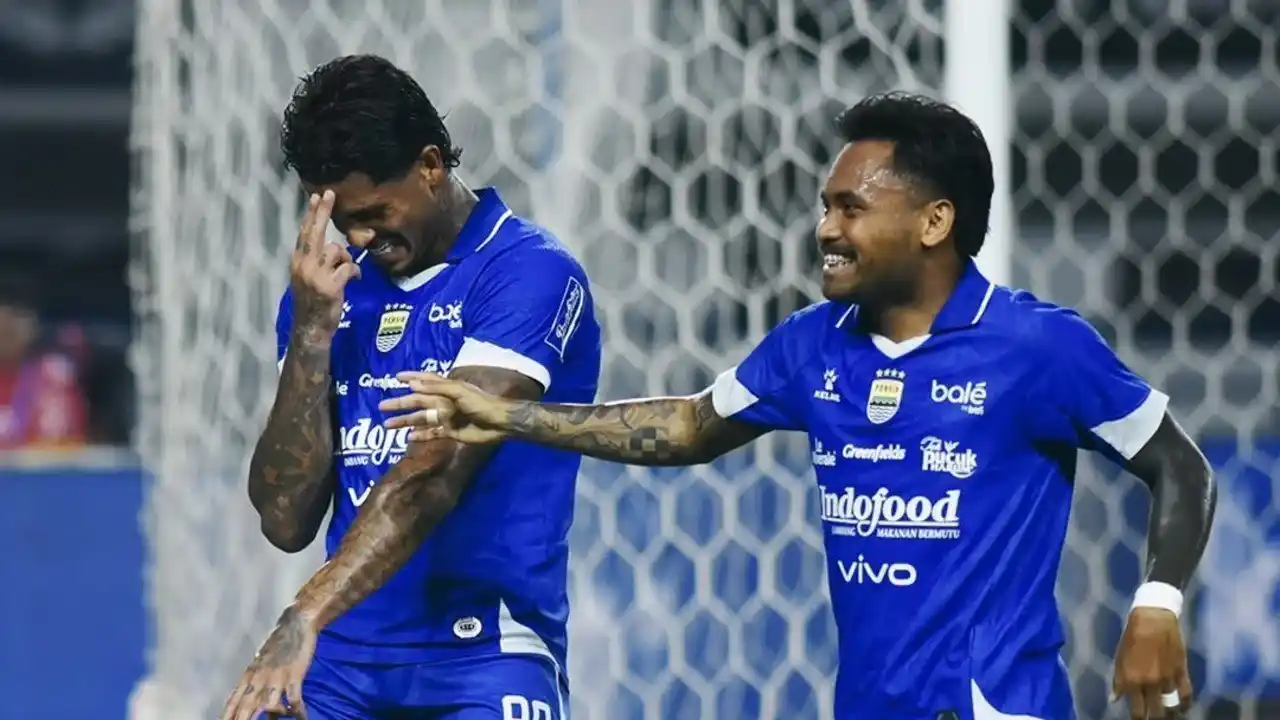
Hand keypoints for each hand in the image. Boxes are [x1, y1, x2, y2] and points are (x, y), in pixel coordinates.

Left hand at [221, 607, 316, 719]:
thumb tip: (263, 710)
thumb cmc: (278, 645)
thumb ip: (260, 688)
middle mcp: (259, 678)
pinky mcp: (294, 675)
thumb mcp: (263, 666)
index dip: (227, 714)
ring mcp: (276, 677)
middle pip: (246, 706)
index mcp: (249, 675)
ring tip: (283, 716)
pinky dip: (297, 710)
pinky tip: (302, 717)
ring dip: (275, 714)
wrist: (295, 625)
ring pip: (268, 704)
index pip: (233, 700)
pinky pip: (294, 698)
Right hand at [291, 190, 359, 336]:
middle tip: (329, 194)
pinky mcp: (330, 286)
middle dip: (322, 212)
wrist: (310, 329)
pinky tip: (353, 280)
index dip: (311, 214)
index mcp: (297, 262)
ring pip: (336, 250)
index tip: (316, 196)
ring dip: (346, 259)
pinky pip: (349, 268)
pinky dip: (354, 272)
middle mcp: (303, 265)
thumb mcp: (307, 278)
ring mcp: (315, 275)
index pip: (304, 233)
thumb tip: (334, 247)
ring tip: (345, 273)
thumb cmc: (312, 303)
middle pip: (315, 233)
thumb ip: (316, 261)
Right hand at [379, 372, 511, 443]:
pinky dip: (421, 435)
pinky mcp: (451, 432)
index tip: (395, 377)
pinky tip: (408, 436)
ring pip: (421, 419)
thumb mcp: (459, 391)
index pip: (424, 380)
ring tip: (388, 425)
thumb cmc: (481, 402)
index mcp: (446, 389)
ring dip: (405, 421)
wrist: (498, 422)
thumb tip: (412, 385)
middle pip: (417, 402)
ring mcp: (446, 418)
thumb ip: (436, 387)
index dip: (411, 377)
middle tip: (382, 406)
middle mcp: (443, 402)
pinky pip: (432, 433)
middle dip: (400, 404)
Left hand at [1112, 607, 1192, 718]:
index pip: (1137, 711)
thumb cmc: (1132, 637)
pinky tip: (1182, 708)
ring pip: (1171, 706)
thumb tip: (1114, 699)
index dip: (1138, 718)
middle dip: (1153, 717)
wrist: (1153, 620)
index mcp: (1132, 680)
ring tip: (1167, 714)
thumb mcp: (1119, 658)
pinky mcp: (1182, 673)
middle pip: (1155, 713)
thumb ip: (1118, 681)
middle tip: (1152, 716)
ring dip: (1168, 712)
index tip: (1138, 719)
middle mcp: (1150, 684)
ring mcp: (1168, 679)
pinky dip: (1185, 704)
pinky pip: (1186, 695)